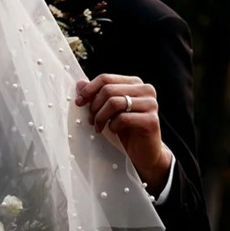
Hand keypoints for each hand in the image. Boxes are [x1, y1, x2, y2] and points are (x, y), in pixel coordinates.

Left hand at [75, 74, 172, 195]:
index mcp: (135, 83)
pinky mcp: (151, 120)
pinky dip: (112, 126)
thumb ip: (97, 95)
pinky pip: (122, 118)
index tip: (78, 103)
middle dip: (94, 106)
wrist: (144, 151)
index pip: (106, 79)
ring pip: (114, 102)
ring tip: (98, 127)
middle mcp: (146, 90)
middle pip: (108, 90)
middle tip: (90, 120)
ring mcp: (151, 104)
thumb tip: (79, 83)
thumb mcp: (108, 110)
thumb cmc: (125, 128)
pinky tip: (113, 131)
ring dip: (100, 117)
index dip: (88, 90)